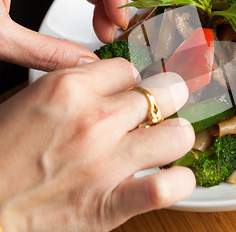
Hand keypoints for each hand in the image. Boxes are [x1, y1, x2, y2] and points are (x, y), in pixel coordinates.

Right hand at [0, 58, 195, 230]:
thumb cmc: (0, 158)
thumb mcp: (29, 102)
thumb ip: (73, 86)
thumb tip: (107, 79)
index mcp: (68, 90)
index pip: (129, 70)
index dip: (132, 84)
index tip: (131, 94)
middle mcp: (93, 121)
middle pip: (163, 93)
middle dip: (167, 100)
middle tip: (162, 110)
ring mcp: (106, 162)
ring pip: (177, 133)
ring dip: (176, 137)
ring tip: (165, 142)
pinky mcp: (112, 202)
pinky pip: (168, 186)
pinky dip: (179, 182)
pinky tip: (172, 178)